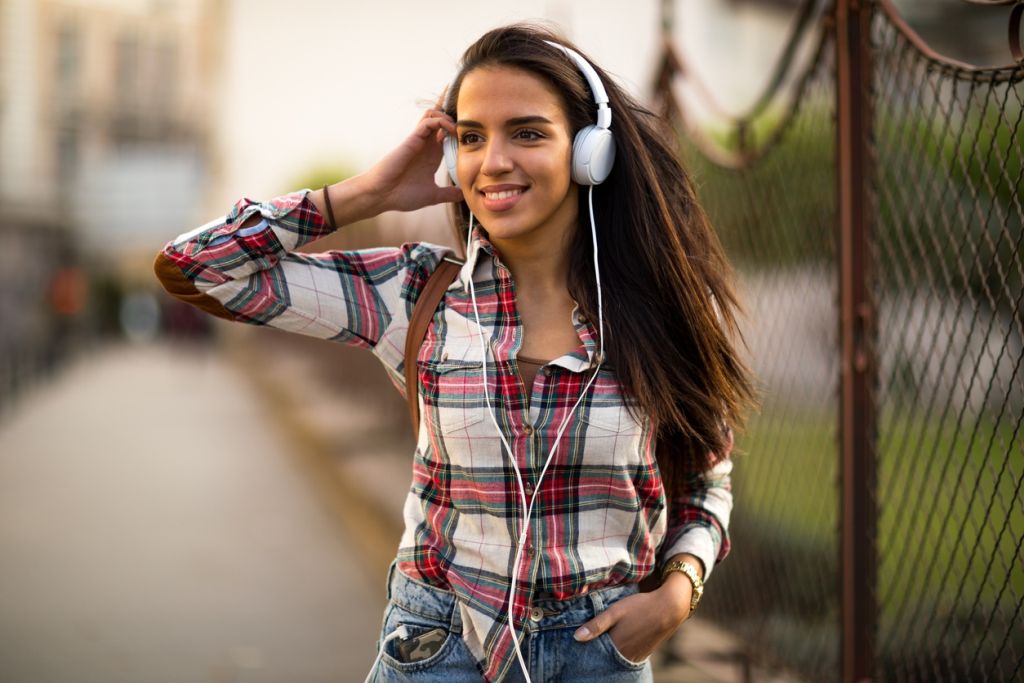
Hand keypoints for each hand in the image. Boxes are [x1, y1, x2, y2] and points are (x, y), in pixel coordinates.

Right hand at [360, 107, 464, 213]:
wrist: (381, 196)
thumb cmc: (401, 195)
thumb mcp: (432, 196)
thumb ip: (447, 194)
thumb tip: (463, 195)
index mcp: (432, 156)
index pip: (447, 136)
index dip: (460, 134)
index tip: (474, 140)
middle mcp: (426, 146)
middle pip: (441, 121)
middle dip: (456, 121)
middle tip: (469, 130)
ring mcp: (419, 141)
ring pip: (434, 115)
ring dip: (448, 117)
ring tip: (459, 129)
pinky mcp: (412, 139)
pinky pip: (427, 121)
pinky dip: (440, 121)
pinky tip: (450, 130)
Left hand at [572, 576, 692, 662]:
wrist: (669, 608)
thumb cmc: (640, 607)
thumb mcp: (615, 611)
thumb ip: (596, 625)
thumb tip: (576, 637)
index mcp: (616, 647)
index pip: (595, 654)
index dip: (587, 648)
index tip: (579, 642)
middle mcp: (626, 657)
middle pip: (605, 658)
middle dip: (597, 651)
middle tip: (591, 639)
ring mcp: (636, 657)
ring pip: (616, 658)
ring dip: (609, 652)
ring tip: (604, 638)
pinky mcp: (643, 654)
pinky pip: (626, 657)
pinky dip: (620, 652)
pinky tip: (618, 641)